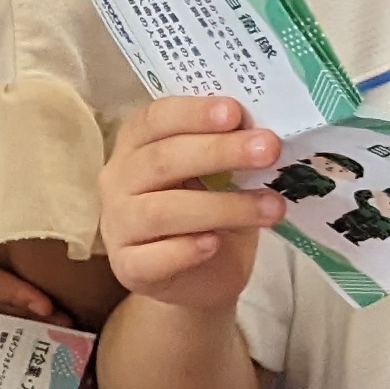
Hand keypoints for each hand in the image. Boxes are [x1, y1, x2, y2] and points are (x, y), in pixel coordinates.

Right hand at [99, 97, 287, 317]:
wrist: (201, 276)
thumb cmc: (209, 212)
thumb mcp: (220, 174)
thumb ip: (230, 150)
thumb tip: (264, 133)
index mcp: (137, 144)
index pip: (155, 119)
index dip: (194, 113)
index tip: (235, 112)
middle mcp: (119, 180)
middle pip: (162, 160)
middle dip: (218, 152)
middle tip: (268, 150)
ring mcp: (118, 225)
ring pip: (161, 211)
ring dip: (222, 207)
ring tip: (271, 207)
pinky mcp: (128, 267)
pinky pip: (152, 258)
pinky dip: (186, 250)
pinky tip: (216, 243)